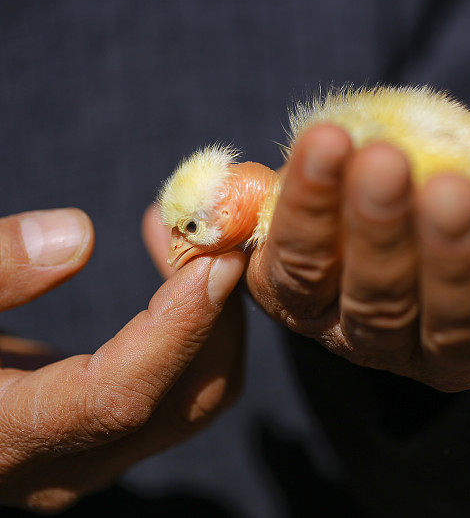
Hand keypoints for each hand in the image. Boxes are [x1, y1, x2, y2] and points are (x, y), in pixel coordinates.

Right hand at [0, 207, 244, 512]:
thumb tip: (78, 235)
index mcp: (0, 440)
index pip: (117, 396)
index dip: (175, 329)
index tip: (216, 261)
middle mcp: (58, 468)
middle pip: (182, 402)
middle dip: (216, 316)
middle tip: (213, 234)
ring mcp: (88, 458)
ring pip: (194, 399)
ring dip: (213, 319)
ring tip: (195, 242)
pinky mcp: (101, 435)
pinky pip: (178, 390)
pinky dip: (194, 331)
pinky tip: (178, 273)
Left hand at [246, 118, 469, 391]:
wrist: (414, 173)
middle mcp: (450, 352)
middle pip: (454, 324)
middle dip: (450, 257)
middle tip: (448, 186)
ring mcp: (370, 336)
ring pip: (373, 305)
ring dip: (372, 233)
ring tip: (377, 161)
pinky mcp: (302, 303)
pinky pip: (297, 270)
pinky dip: (302, 211)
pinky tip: (321, 151)